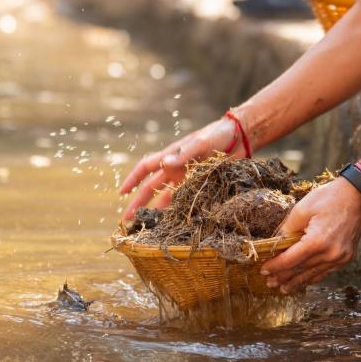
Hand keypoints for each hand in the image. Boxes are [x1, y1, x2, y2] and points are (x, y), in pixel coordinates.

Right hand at [118, 117, 240, 223]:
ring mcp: (187, 178)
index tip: (121, 193)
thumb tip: (165, 163)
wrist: (239, 138)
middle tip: (128, 220)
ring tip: (147, 227)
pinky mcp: (200, 185)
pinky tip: (173, 223)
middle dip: (139, 203)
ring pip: (166, 197)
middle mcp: (175, 168)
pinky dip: (177, 211)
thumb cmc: (217, 134)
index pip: (146, 168)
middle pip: (151, 187)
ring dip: (156, 210)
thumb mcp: (200, 142)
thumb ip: (184, 154)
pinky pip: (185, 200)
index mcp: (171, 156)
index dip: (132, 179)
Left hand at [261, 177, 360, 293]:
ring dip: (297, 282)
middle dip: (283, 277)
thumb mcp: (301, 209)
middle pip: (301, 270)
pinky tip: (304, 280)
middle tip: (269, 282)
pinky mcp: (347, 257)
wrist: (355, 195)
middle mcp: (330, 254)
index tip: (263, 270)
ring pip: (313, 275)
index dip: (275, 266)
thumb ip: (287, 230)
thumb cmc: (328, 198)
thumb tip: (275, 245)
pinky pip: (326, 272)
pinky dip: (313, 277)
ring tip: (284, 288)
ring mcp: (340, 258)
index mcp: (317, 241)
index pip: (290, 260)